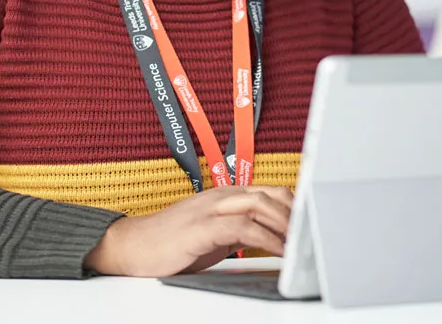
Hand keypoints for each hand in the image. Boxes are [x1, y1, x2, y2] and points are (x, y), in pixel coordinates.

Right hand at [84, 185, 292, 276]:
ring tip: (301, 244)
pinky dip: (266, 238)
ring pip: (259, 205)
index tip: (310, 225)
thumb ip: (238, 232)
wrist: (130, 246)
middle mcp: (219, 197)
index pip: (268, 192)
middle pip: (270, 195)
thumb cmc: (169, 243)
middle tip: (311, 236)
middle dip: (295, 215)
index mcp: (223, 196)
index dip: (294, 207)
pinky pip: (242, 227)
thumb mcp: (211, 235)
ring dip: (285, 225)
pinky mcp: (200, 228)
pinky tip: (278, 250)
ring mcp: (209, 210)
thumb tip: (270, 241)